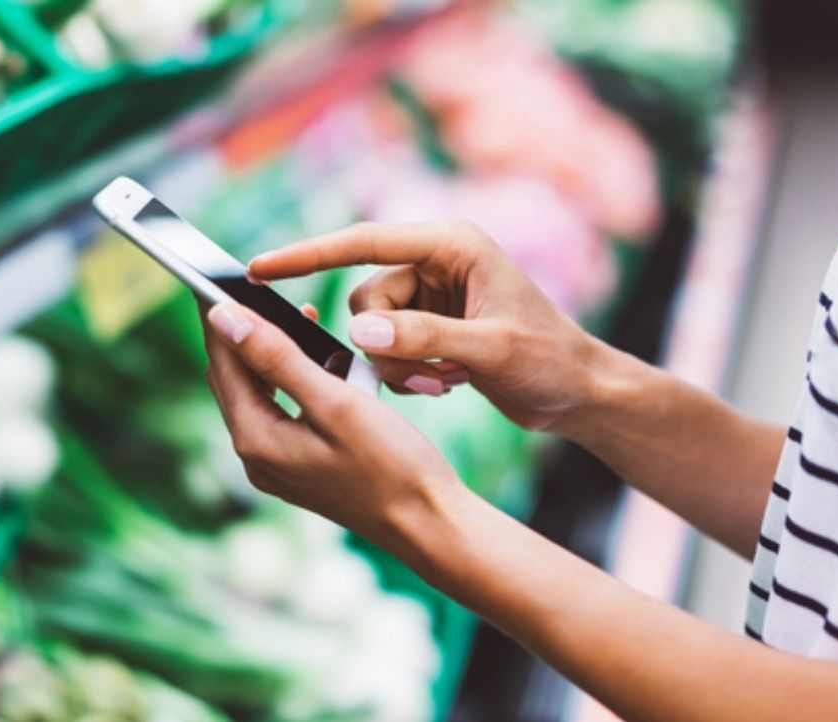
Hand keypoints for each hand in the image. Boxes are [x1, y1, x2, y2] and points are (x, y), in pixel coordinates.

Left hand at [201, 301, 466, 549]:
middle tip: (253, 287)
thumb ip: (278, 358)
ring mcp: (277, 467)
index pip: (224, 360)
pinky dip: (294, 381)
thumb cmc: (393, 465)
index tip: (215, 273)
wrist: (429, 524)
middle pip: (234, 377)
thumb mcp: (336, 403)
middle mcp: (256, 458)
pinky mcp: (299, 468)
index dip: (218, 313)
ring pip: (258, 394)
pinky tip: (323, 364)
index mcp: (257, 440)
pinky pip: (282, 412)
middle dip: (243, 331)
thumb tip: (224, 318)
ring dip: (272, 355)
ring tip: (299, 319)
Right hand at [249, 221, 605, 431]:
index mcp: (451, 245)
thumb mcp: (489, 349)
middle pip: (364, 298)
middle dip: (383, 344)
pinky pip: (388, 346)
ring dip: (398, 364)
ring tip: (446, 382)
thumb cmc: (548, 360)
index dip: (307, 254)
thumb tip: (356, 331)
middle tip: (428, 376)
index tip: (258, 268)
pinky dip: (408, 372)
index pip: (363, 242)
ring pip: (372, 328)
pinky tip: (449, 383)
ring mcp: (432, 294)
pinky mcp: (431, 324)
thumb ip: (423, 338)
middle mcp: (436, 262)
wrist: (578, 392)